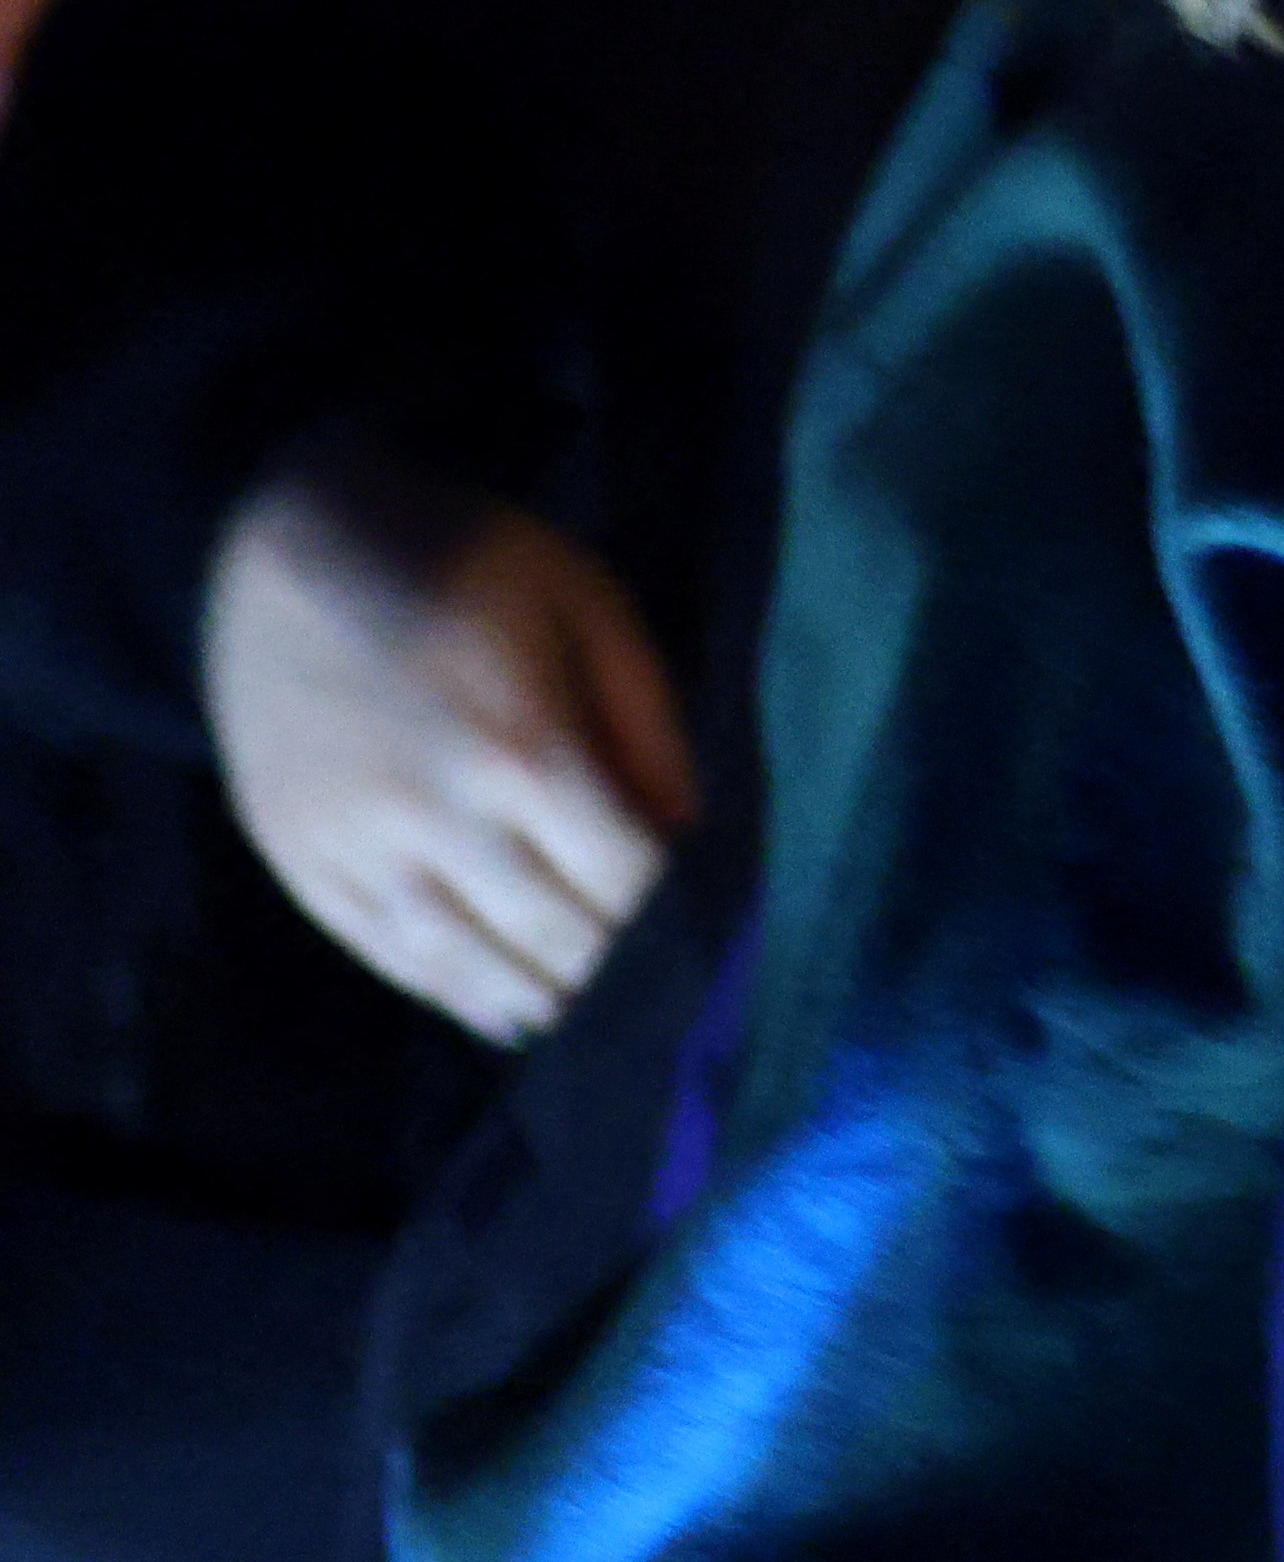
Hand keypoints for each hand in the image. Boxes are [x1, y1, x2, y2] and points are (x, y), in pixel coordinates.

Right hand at [206, 439, 696, 1042]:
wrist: (299, 540)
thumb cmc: (471, 563)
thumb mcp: (594, 611)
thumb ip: (649, 729)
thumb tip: (688, 837)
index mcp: (525, 751)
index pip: (623, 882)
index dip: (672, 920)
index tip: (708, 941)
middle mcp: (437, 816)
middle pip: (548, 935)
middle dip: (612, 974)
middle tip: (660, 998)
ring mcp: (356, 845)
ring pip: (459, 965)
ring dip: (532, 1003)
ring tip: (584, 1021)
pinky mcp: (298, 856)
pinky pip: (381, 951)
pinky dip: (445, 991)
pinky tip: (494, 1009)